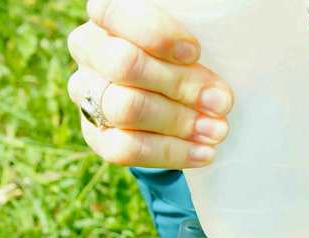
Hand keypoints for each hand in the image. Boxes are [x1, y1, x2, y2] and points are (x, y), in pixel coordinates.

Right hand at [67, 0, 234, 167]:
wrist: (185, 97)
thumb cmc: (194, 55)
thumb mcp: (199, 36)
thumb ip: (202, 36)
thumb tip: (217, 82)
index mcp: (111, 15)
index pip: (113, 11)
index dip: (156, 34)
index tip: (195, 52)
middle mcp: (90, 49)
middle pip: (123, 65)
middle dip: (180, 86)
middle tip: (221, 102)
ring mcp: (86, 92)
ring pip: (123, 108)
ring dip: (178, 121)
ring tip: (217, 129)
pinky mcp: (96, 133)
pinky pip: (123, 148)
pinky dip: (169, 152)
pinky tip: (203, 152)